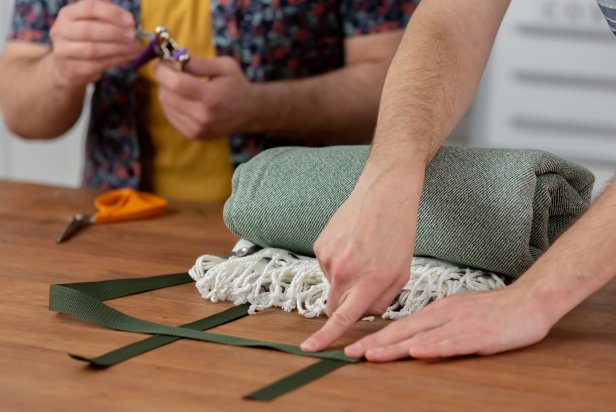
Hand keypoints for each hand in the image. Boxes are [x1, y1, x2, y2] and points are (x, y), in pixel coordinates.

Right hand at [49, 0, 140, 86]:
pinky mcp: (72, 68)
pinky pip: (97, 65)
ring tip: (135, 48)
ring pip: (93, 50)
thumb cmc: (85, 40)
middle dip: (115, 33)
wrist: (67, 66)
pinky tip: (128, 58)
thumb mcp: (91, 22)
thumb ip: (105, 15)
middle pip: (89, 30)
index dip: (111, 13)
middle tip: (133, 36)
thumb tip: (125, 16)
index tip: (130, 20)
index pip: (89, 8)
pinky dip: (116, 60)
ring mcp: (64, 51)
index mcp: (68, 14)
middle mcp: (61, 30)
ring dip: (118, 49)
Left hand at [154, 56, 257, 139]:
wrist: (250, 113)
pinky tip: (185, 99)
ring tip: (182, 86)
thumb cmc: (236, 85)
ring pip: (165, 106)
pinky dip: (172, 104)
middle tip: (173, 72)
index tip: (163, 63)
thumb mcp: (224, 65)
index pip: (175, 84)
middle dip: (164, 80)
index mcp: (210, 97)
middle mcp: (201, 116)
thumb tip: (174, 59)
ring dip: (167, 92)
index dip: (163, 71)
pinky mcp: (192, 135)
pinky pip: (170, 116)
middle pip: (165, 95)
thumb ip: (198, 62)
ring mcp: (196, 129)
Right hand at [300, 164, 423, 351]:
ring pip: (332, 284)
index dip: (325, 337)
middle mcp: (343, 271)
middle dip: (344, 306)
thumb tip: (362, 313)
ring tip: (364, 253)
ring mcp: (327, 257)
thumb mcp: (401, 273)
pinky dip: (339, 262)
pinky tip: (353, 244)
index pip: (342, 317)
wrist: (384, 193)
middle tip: (364, 287)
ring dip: (346, 278)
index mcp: (368, 281)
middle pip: (333, 306)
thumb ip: (382, 301)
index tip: (309, 348)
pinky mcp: (319, 245)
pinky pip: (327, 266)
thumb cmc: (398, 232)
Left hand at [344, 286, 552, 360]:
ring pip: (421, 337)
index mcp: (437, 311)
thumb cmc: (493, 310)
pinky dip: (433, 347)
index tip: (354, 347)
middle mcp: (443, 315)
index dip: (376, 338)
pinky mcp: (479, 335)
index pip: (400, 326)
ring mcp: (460, 324)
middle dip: (375, 343)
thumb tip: (411, 338)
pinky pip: (453, 342)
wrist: (529, 301)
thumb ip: (435, 325)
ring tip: (371, 355)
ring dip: (395, 347)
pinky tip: (417, 352)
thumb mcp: (457, 314)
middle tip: (350, 353)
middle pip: (403, 331)